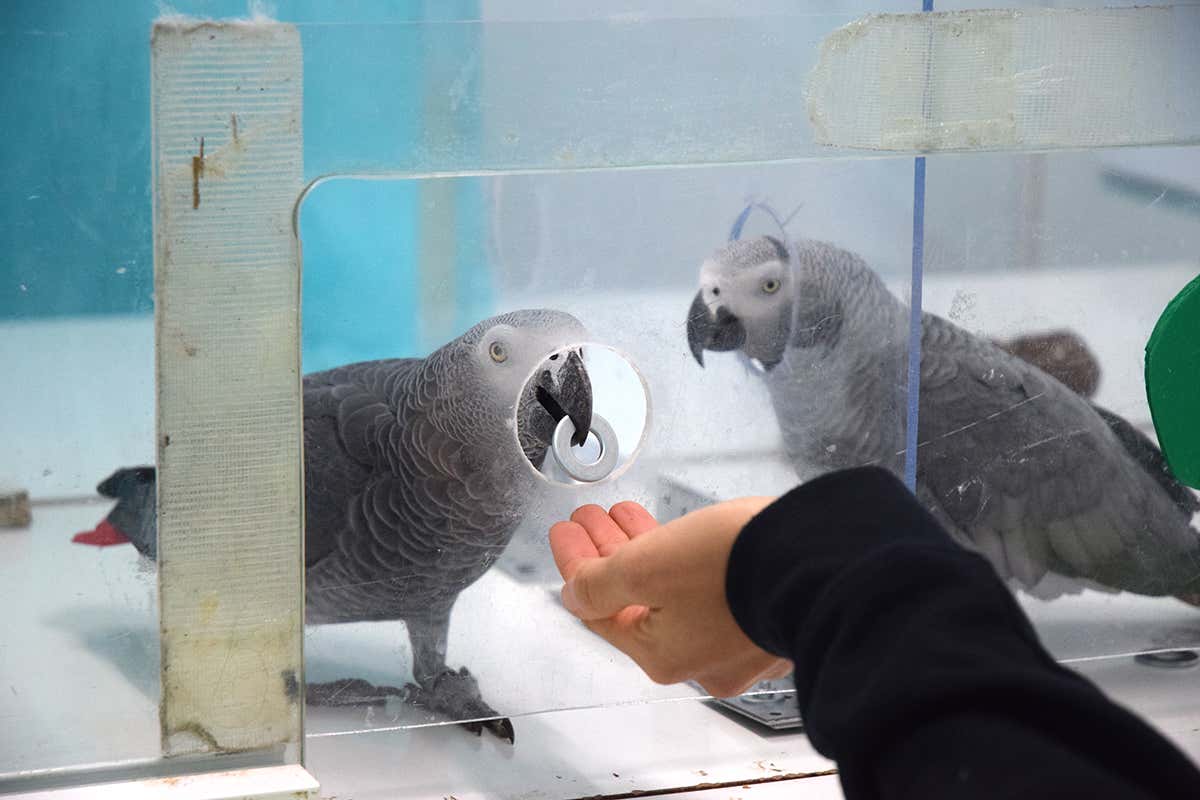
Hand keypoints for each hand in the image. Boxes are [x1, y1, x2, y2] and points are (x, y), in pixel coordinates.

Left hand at [549, 498, 792, 696]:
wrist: (820, 560)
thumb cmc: (735, 568)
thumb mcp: (645, 567)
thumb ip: (599, 583)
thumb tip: (575, 594)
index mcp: (662, 656)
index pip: (599, 609)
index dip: (576, 564)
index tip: (565, 532)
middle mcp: (700, 659)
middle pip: (636, 602)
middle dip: (609, 553)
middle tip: (592, 519)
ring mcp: (738, 641)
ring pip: (673, 593)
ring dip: (645, 550)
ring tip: (626, 514)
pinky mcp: (766, 615)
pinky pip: (709, 588)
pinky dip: (684, 558)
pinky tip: (679, 532)